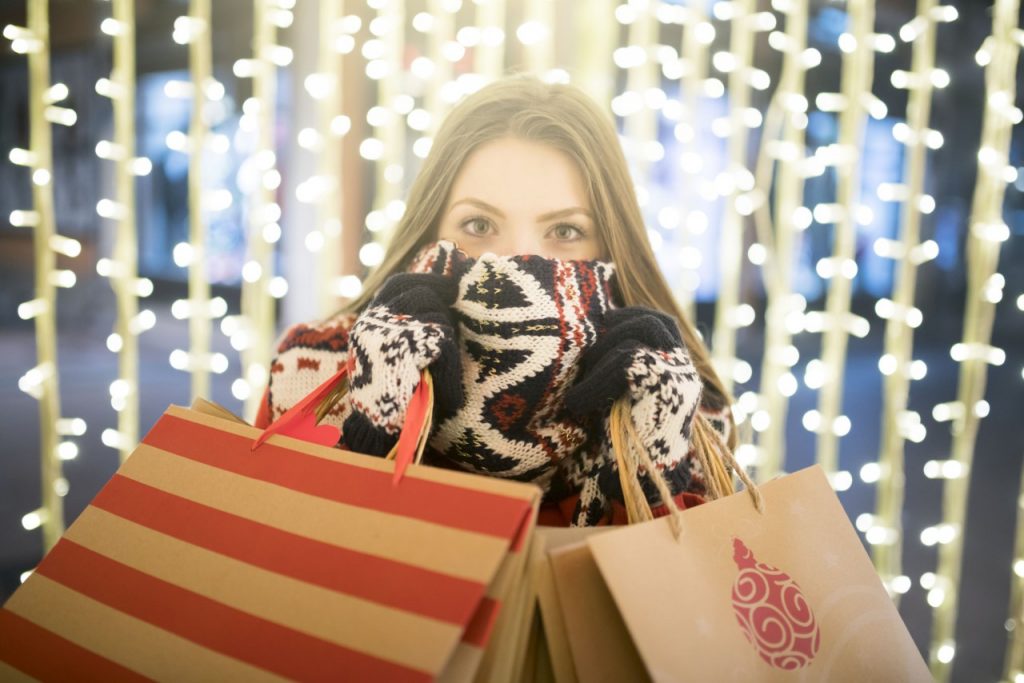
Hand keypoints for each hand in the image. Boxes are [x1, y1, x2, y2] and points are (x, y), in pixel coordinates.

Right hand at [342, 272, 463, 455]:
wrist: (375, 430)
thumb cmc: (385, 400)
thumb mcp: (386, 357)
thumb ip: (401, 329)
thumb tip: (435, 299)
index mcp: (368, 323)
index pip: (398, 285)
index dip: (425, 279)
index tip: (446, 284)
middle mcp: (377, 322)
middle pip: (420, 294)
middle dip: (443, 299)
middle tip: (458, 303)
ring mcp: (393, 332)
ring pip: (435, 314)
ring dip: (446, 332)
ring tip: (442, 359)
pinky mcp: (412, 347)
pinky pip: (444, 340)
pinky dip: (450, 358)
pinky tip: (448, 380)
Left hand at [562, 307, 705, 522]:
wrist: (643, 485)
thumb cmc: (626, 450)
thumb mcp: (621, 404)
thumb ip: (617, 376)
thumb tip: (592, 342)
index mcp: (678, 376)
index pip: (664, 327)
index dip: (635, 316)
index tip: (608, 319)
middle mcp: (684, 374)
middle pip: (657, 322)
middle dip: (624, 320)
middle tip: (596, 329)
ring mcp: (677, 377)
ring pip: (638, 335)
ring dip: (605, 349)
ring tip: (584, 379)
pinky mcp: (663, 385)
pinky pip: (624, 360)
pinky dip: (594, 381)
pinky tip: (576, 403)